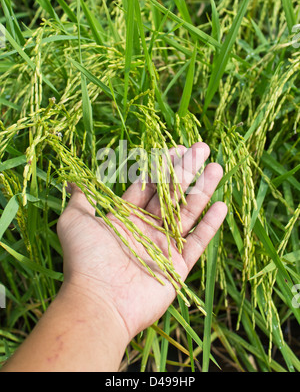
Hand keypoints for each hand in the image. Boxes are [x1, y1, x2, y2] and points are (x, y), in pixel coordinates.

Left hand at [57, 142, 226, 343]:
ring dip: (202, 190)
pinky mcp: (179, 267)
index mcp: (125, 217)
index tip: (176, 148)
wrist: (99, 301)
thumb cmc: (85, 259)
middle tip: (201, 148)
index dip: (161, 167)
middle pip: (170, 194)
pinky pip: (198, 241)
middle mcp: (146, 229)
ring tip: (216, 167)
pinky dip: (210, 225)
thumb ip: (81, 199)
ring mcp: (163, 247)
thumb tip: (72, 180)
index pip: (148, 186)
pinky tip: (221, 205)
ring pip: (187, 213)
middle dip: (186, 171)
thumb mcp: (74, 221)